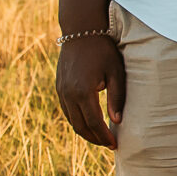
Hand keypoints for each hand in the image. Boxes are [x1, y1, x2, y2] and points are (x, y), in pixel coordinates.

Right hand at [56, 32, 126, 148]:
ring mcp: (61, 90)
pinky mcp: (59, 86)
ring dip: (85, 131)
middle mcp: (68, 94)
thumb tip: (117, 122)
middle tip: (109, 145)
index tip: (115, 144)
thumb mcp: (116, 72)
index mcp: (83, 92)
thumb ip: (117, 98)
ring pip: (71, 120)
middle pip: (80, 126)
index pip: (94, 123)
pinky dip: (77, 120)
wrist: (81, 30)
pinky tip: (89, 122)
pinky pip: (67, 110)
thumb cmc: (103, 50)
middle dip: (95, 138)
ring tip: (100, 137)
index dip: (104, 137)